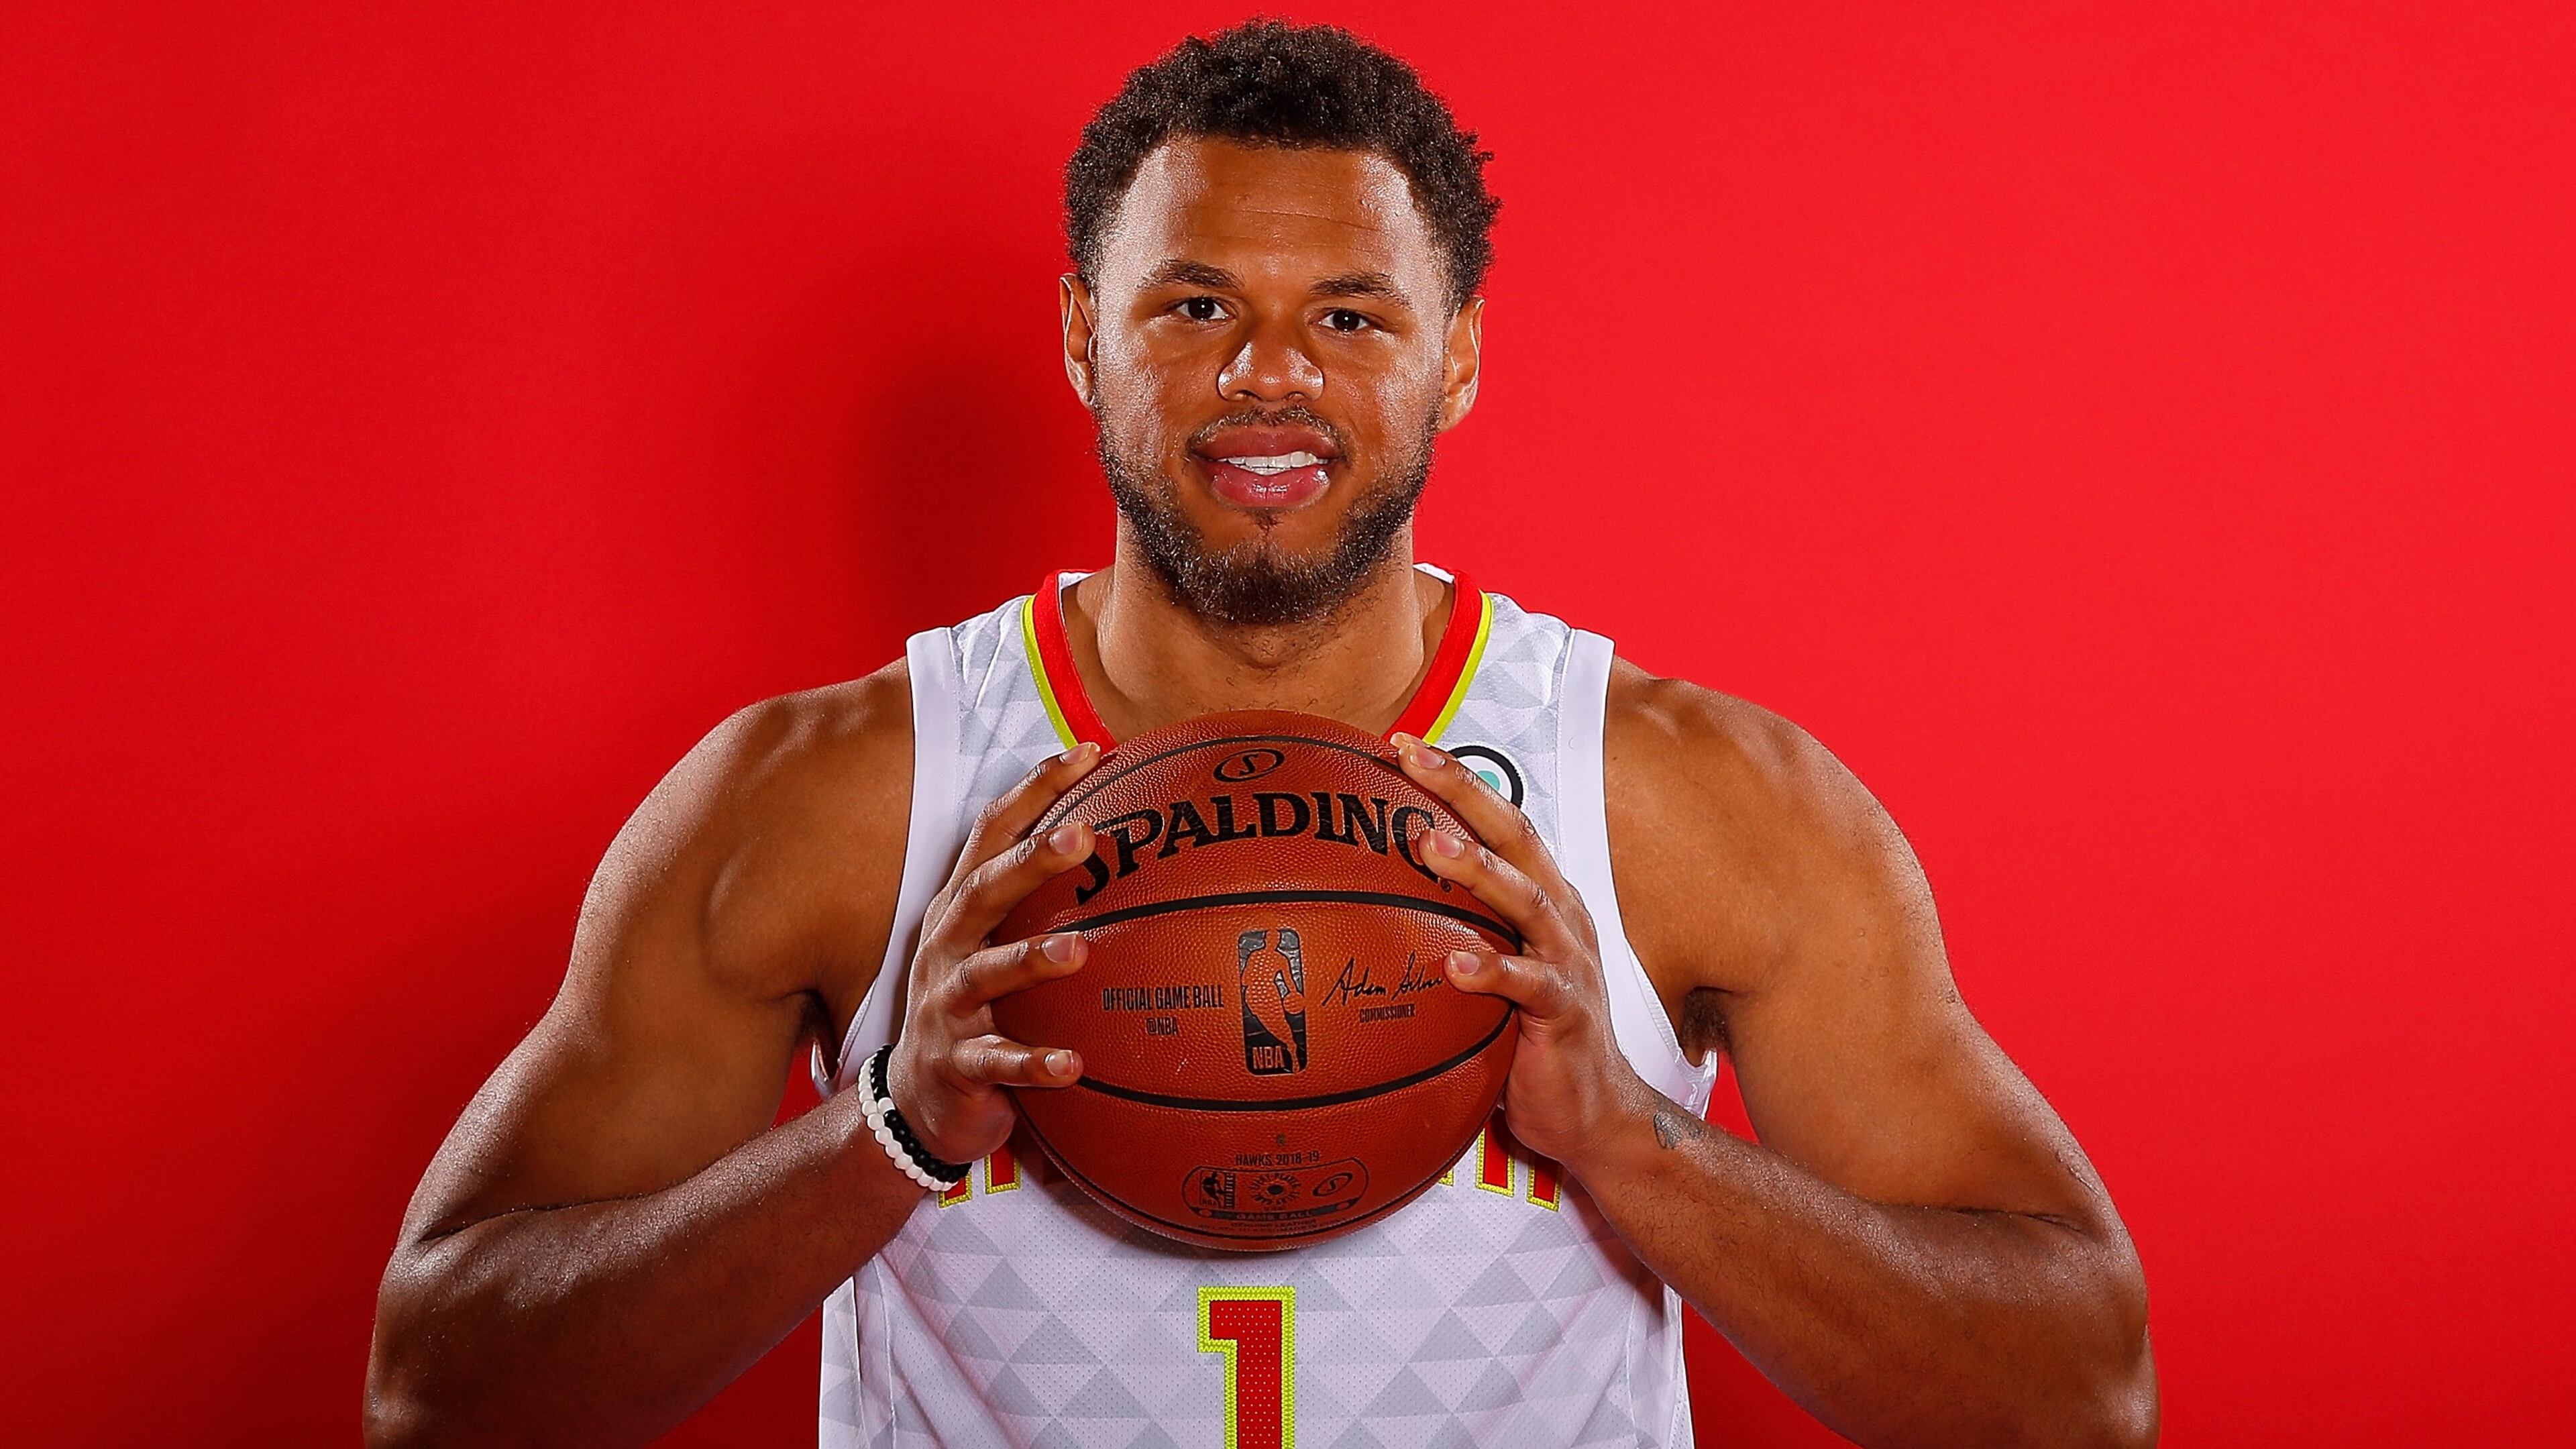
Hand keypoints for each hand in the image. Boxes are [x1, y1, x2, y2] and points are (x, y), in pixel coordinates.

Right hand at [884, 742, 1101, 1164]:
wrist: (918, 1100)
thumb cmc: (974, 1009)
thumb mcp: (994, 945)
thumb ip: (1037, 900)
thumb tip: (1121, 843)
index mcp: (961, 909)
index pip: (993, 834)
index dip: (1036, 791)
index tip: (1089, 752)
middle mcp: (948, 946)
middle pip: (986, 891)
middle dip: (1031, 861)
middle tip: (1084, 835)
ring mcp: (948, 1004)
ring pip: (987, 975)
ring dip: (1030, 960)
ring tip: (1078, 951)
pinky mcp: (957, 1063)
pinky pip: (999, 1062)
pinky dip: (1034, 1063)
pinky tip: (1074, 1064)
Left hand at [1392, 733, 1655, 1172]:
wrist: (1595, 1114)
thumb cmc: (1525, 1041)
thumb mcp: (1485, 977)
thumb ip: (1445, 938)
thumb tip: (1357, 916)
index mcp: (1542, 899)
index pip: (1499, 823)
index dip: (1456, 780)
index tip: (1401, 744)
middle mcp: (1560, 916)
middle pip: (1515, 836)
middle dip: (1464, 791)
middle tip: (1412, 758)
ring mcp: (1568, 961)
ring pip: (1525, 899)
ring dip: (1478, 867)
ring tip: (1430, 845)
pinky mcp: (1566, 1011)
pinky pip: (1531, 985)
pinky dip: (1493, 971)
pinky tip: (1454, 965)